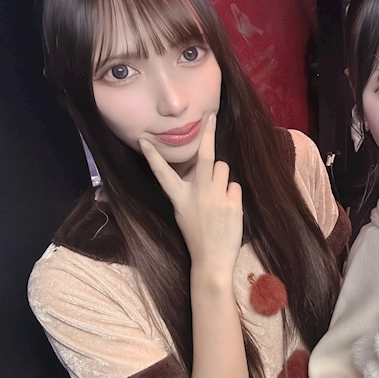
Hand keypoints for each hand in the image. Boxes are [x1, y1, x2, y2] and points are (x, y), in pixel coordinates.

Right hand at [139, 113, 242, 274]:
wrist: (212, 261)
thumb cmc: (197, 236)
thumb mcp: (184, 212)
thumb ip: (191, 190)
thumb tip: (203, 168)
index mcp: (180, 198)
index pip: (163, 174)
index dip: (153, 157)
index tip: (144, 140)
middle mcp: (197, 195)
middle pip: (205, 157)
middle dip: (208, 134)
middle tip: (211, 116)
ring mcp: (216, 198)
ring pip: (224, 168)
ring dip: (222, 176)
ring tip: (218, 196)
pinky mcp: (233, 204)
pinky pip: (235, 185)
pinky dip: (232, 193)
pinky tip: (227, 209)